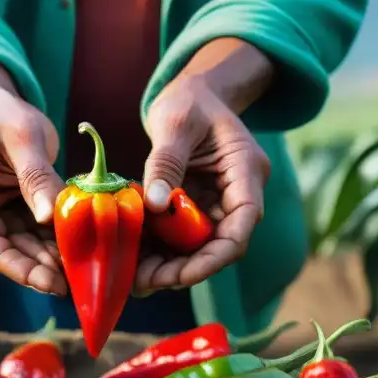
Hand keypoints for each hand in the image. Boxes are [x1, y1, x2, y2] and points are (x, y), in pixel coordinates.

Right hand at [0, 87, 67, 295]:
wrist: (2, 107)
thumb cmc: (9, 115)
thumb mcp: (25, 136)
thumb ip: (36, 176)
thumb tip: (49, 218)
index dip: (10, 264)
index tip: (42, 279)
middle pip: (0, 250)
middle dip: (33, 269)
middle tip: (67, 285)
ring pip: (18, 247)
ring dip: (45, 262)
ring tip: (76, 274)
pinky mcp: (11, 212)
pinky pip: (31, 236)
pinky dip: (52, 246)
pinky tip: (76, 256)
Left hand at [136, 77, 270, 294]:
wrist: (194, 94)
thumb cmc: (190, 101)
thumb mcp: (175, 123)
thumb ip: (165, 163)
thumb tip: (154, 204)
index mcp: (246, 172)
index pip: (242, 226)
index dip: (214, 257)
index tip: (179, 275)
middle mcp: (237, 195)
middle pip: (218, 245)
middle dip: (183, 269)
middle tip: (143, 284)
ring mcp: (217, 204)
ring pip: (198, 247)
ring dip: (168, 265)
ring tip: (132, 278)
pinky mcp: (197, 208)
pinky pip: (180, 236)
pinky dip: (158, 248)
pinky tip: (131, 258)